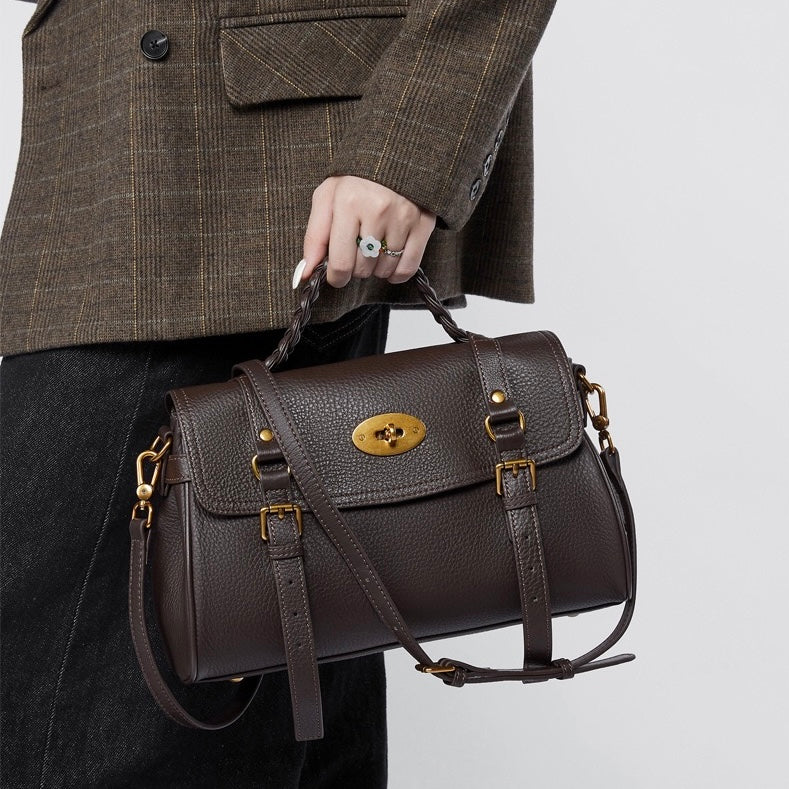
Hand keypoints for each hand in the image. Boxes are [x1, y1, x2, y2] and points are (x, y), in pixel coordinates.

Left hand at [296, 175, 436, 288]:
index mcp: (348, 202)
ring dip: (375, 268)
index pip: (341, 262)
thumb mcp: (327, 198)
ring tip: (373, 248)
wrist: (395, 154)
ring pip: (384, 269)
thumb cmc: (355, 179)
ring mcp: (403, 217)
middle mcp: (377, 210)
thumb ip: (314, 237)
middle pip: (363, 268)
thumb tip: (305, 273)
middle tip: (356, 249)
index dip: (336, 277)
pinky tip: (389, 262)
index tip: (337, 276)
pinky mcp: (423, 224)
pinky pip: (407, 267)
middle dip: (356, 267)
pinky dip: (396, 273)